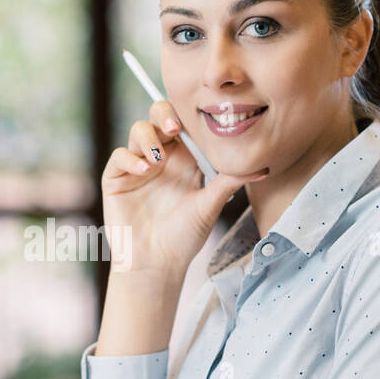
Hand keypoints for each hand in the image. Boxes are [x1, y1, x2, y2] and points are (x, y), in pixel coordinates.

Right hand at [101, 99, 267, 277]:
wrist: (157, 263)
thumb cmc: (184, 237)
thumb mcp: (210, 206)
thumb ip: (230, 182)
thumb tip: (262, 168)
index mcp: (184, 160)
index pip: (185, 125)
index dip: (188, 116)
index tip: (197, 123)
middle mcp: (161, 158)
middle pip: (158, 118)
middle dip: (164, 114)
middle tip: (174, 128)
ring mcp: (137, 167)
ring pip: (138, 131)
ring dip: (148, 137)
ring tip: (158, 158)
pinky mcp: (116, 179)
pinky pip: (119, 156)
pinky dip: (131, 158)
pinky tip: (145, 170)